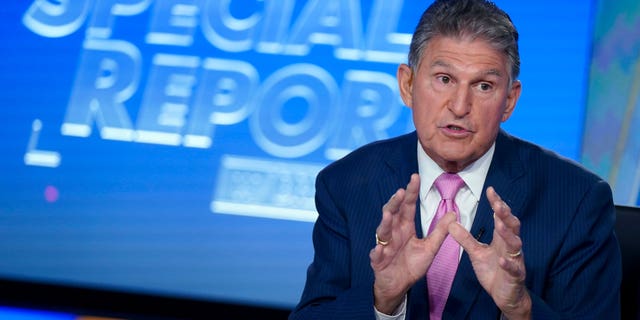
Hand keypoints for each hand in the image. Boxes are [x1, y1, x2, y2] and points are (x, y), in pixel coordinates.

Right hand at [369, 174, 455, 313]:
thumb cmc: (412, 265)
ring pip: (383, 231)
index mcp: (405, 227)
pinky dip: (377, 251)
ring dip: (385, 223)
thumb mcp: (430, 248)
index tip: (415, 177)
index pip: (408, 206)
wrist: (399, 285)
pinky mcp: (378, 260)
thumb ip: (440, 231)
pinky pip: (377, 254)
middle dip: (395, 203)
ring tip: (388, 214)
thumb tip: (454, 214)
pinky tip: (379, 248)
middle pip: (392, 214)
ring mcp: (384, 246)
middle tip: (401, 192)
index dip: (411, 192)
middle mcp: (393, 233)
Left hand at [449, 187, 530, 318]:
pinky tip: (502, 260)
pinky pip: (513, 269)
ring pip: (515, 245)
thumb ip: (465, 238)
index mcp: (502, 239)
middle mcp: (511, 246)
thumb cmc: (493, 271)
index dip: (497, 204)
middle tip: (497, 204)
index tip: (490, 190)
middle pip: (511, 226)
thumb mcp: (476, 252)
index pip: (501, 217)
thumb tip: (451, 223)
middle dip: (505, 215)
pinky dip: (508, 264)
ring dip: (508, 234)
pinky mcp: (515, 276)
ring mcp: (515, 260)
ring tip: (499, 224)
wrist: (505, 295)